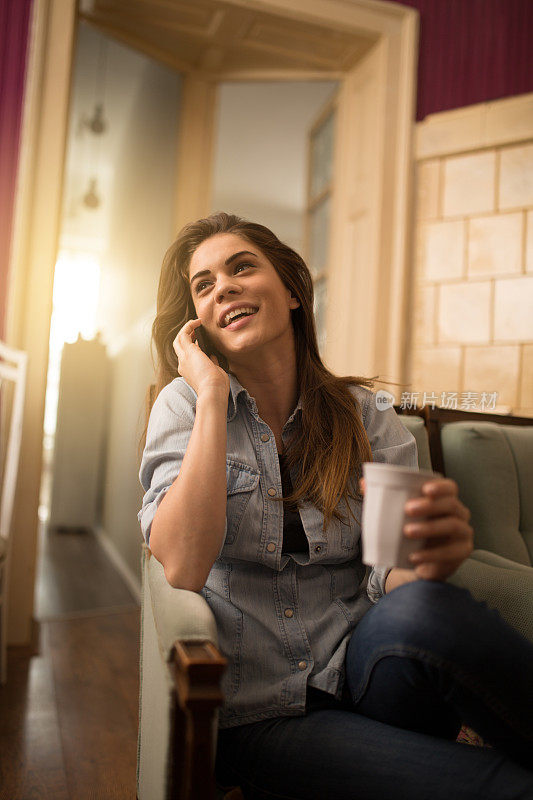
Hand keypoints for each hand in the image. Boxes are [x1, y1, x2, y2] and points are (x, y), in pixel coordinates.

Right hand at [173, 318, 229, 396]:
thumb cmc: (216, 387)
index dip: (191, 347)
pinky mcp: (189, 352)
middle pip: (178, 346)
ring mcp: (184, 358)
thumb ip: (211, 364)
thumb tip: (213, 356)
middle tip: (196, 330)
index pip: (186, 356)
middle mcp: (182, 364)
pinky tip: (198, 322)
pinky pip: (184, 334)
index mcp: (188, 371)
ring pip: (179, 339)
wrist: (213, 391)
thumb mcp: (214, 374)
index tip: (200, 342)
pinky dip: (190, 326)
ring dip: (187, 329)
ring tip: (196, 323)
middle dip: (186, 336)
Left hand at [359, 476, 473, 581]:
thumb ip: (383, 498)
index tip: (425, 489)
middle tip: (407, 509)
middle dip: (430, 506)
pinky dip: (431, 555)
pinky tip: (414, 557)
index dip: (440, 487)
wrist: (419, 562)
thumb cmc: (411, 532)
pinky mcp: (461, 553)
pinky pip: (450, 553)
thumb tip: (363, 483)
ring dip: (430, 528)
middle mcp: (459, 514)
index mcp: (445, 500)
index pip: (450, 487)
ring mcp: (463, 534)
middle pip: (451, 505)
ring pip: (452, 526)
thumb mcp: (397, 515)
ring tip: (407, 532)